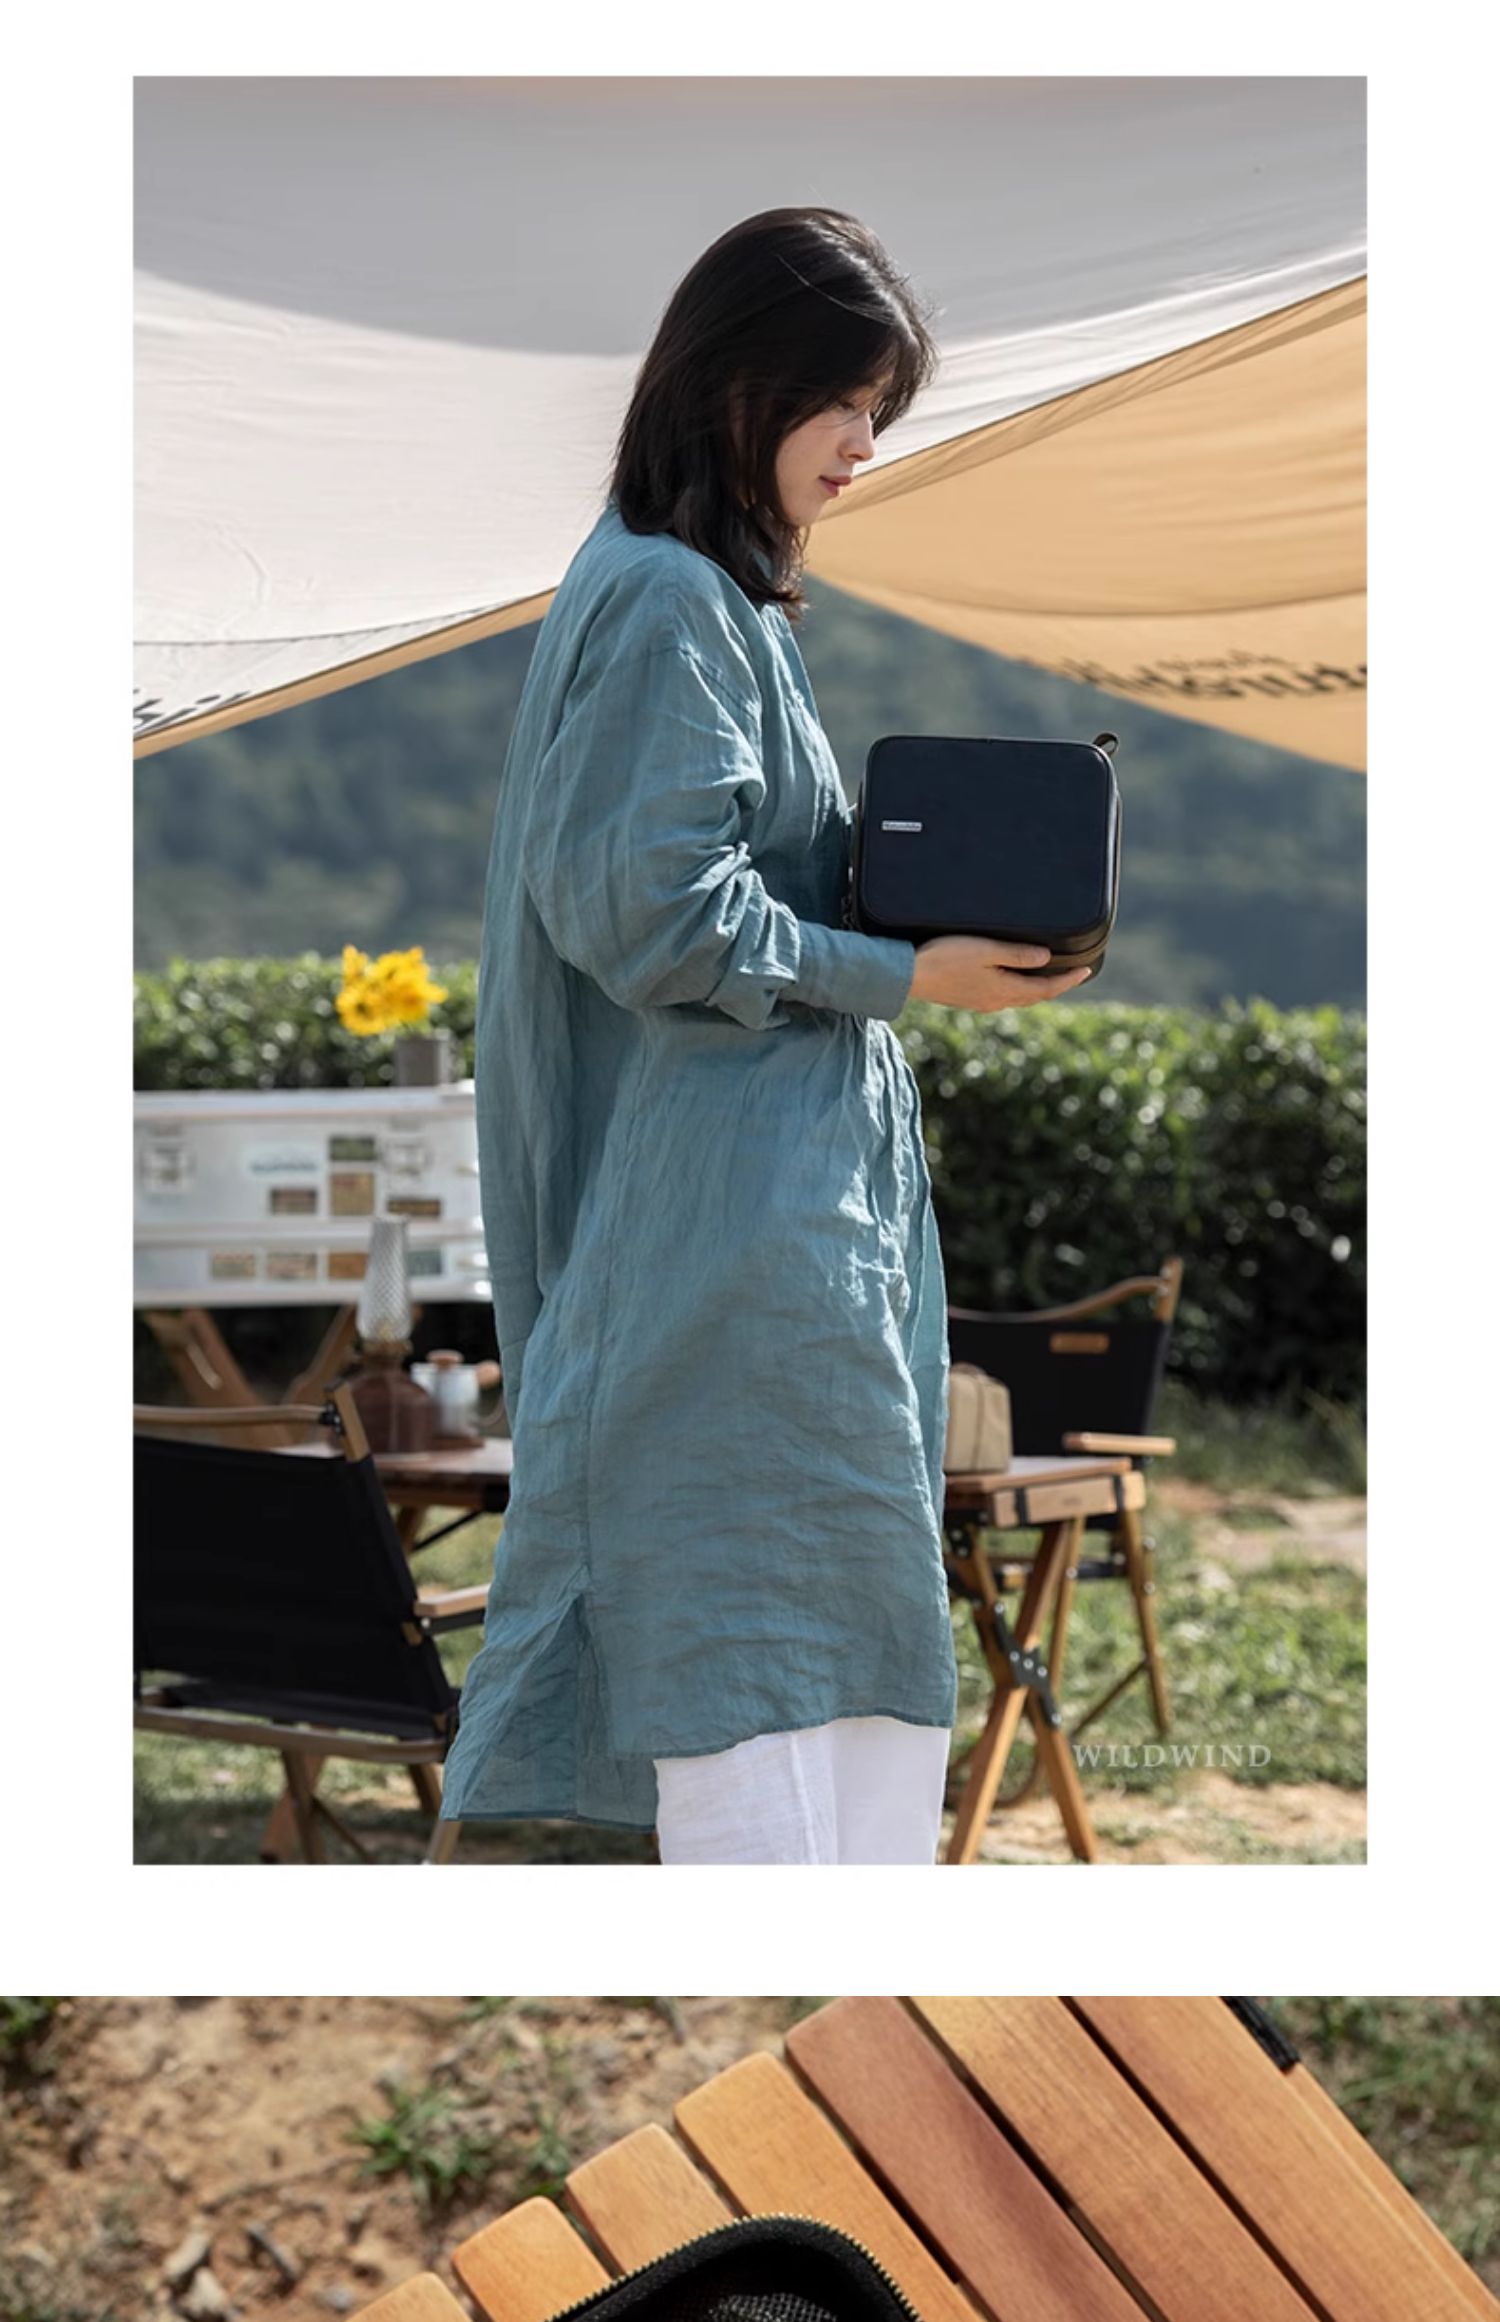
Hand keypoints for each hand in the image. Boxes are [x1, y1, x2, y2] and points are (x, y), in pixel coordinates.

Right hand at [908, 934, 1093, 1012]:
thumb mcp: (986, 950)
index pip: (1047, 988)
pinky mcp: (968, 1000)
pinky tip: (1013, 982)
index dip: (1068, 980)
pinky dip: (1018, 990)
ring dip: (1037, 990)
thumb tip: (1047, 958)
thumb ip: (1017, 954)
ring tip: (1048, 978)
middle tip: (1072, 975)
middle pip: (1035, 997)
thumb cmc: (944, 958)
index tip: (1086, 971)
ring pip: (1019, 998)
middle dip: (1056, 986)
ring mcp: (982, 1003)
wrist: (908, 976)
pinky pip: (1003, 997)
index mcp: (1005, 990)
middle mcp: (996, 1001)